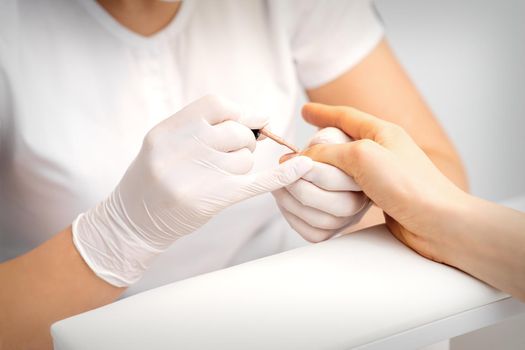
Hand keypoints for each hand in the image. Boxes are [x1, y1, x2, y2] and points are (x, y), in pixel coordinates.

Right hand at [73, 95, 312, 285]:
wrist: (134, 220)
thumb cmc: (154, 177)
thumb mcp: (165, 142)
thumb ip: (203, 125)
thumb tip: (259, 117)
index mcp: (168, 130)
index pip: (216, 105)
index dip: (239, 111)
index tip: (252, 120)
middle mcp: (182, 149)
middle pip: (236, 133)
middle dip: (243, 141)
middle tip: (231, 154)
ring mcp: (198, 176)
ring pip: (244, 159)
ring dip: (240, 165)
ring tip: (218, 176)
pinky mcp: (214, 200)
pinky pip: (256, 182)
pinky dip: (282, 175)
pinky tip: (302, 167)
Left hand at [273, 127, 369, 242]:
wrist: (332, 161)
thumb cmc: (333, 147)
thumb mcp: (334, 135)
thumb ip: (323, 142)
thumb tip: (298, 158)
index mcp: (369, 174)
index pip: (347, 178)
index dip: (315, 171)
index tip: (294, 160)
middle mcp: (364, 200)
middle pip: (341, 205)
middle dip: (304, 189)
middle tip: (284, 175)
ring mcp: (349, 219)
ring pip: (325, 222)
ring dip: (294, 204)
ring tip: (279, 186)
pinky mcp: (332, 231)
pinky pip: (314, 234)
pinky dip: (294, 219)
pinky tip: (285, 201)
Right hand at [296, 103, 465, 261]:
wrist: (439, 225)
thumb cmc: (410, 185)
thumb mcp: (364, 156)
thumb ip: (329, 152)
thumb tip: (300, 159)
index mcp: (381, 133)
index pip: (345, 116)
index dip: (322, 113)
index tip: (305, 111)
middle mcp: (380, 152)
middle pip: (339, 144)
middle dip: (317, 149)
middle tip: (297, 157)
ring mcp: (380, 176)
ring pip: (341, 170)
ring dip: (324, 175)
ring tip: (308, 178)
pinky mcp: (378, 198)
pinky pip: (347, 191)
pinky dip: (334, 193)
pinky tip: (328, 195)